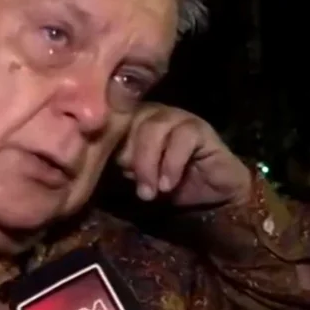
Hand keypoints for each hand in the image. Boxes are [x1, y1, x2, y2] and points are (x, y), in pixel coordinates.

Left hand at [117, 103, 252, 207]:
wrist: (212, 196)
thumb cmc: (170, 185)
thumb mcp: (138, 176)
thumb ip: (121, 163)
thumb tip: (96, 160)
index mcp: (133, 120)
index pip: (112, 121)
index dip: (109, 146)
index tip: (113, 175)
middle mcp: (154, 112)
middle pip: (131, 121)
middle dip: (131, 159)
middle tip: (139, 190)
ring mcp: (178, 116)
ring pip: (154, 127)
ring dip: (149, 163)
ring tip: (151, 192)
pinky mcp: (200, 128)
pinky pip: (182, 137)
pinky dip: (171, 164)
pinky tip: (169, 185)